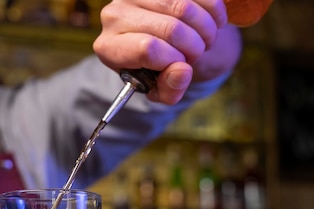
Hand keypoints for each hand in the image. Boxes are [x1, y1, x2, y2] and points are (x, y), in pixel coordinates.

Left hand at [93, 0, 240, 103]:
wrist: (161, 41)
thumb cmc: (155, 67)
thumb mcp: (159, 87)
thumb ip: (169, 89)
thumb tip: (182, 72)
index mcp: (108, 48)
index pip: (147, 49)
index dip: (174, 59)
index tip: (182, 65)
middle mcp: (114, 16)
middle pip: (171, 28)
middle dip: (194, 46)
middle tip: (197, 54)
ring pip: (184, 7)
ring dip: (205, 28)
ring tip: (204, 39)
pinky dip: (212, 8)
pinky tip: (212, 21)